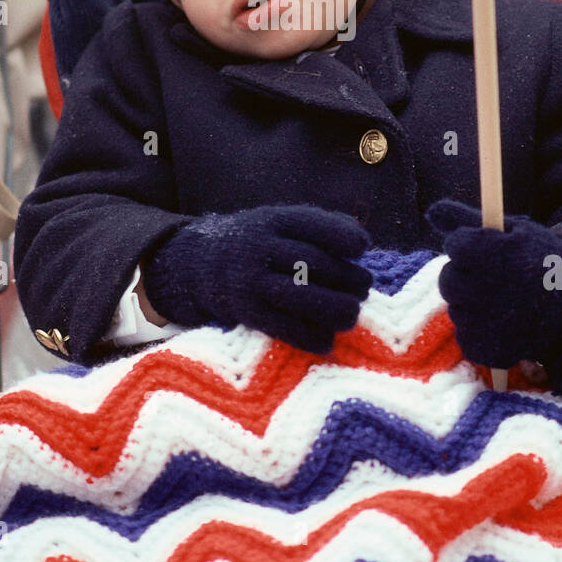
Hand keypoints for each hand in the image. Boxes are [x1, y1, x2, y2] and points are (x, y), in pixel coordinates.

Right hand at [140, 204, 371, 352]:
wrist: (198, 265)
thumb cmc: (258, 244)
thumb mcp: (279, 223)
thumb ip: (319, 227)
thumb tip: (362, 242)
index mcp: (271, 220)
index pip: (312, 224)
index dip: (342, 236)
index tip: (363, 248)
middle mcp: (259, 246)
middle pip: (311, 262)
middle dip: (345, 277)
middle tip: (363, 289)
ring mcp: (249, 279)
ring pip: (299, 295)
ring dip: (333, 308)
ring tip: (351, 315)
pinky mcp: (244, 311)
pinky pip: (281, 326)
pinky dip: (308, 336)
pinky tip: (326, 341)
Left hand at [424, 198, 561, 391]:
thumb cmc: (545, 262)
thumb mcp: (513, 231)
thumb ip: (467, 220)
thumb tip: (431, 211)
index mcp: (489, 253)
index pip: (455, 244)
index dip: (471, 246)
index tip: (490, 252)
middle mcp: (481, 288)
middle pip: (448, 279)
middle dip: (466, 276)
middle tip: (494, 279)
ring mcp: (482, 322)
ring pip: (455, 308)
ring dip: (472, 304)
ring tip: (504, 302)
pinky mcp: (484, 348)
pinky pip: (465, 336)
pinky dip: (480, 331)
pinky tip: (503, 323)